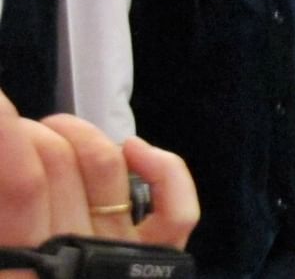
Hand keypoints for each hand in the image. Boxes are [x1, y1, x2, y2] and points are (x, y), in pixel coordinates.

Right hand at [0, 94, 196, 259]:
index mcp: (17, 270)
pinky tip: (132, 147)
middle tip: (15, 130)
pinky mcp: (157, 258)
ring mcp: (122, 255)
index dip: (7, 133)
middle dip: (33, 132)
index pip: (19, 187)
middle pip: (58, 164)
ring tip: (52, 131)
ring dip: (78, 134)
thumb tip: (6, 161)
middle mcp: (76, 256)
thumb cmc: (27, 276)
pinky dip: (163, 169)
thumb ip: (5, 201)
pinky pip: (177, 211)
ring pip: (106, 167)